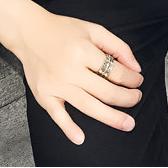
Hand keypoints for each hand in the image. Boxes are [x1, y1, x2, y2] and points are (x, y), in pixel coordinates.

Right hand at [15, 9, 143, 144]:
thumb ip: (117, 46)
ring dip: (111, 117)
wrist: (29, 32)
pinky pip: (58, 115)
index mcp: (83, 51)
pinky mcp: (44, 94)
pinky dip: (68, 128)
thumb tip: (135, 68)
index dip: (132, 79)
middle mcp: (70, 69)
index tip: (138, 81)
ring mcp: (57, 84)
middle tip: (136, 99)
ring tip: (127, 123)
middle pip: (106, 92)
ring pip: (89, 106)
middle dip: (127, 98)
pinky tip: (80, 138)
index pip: (116, 72)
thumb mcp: (93, 30)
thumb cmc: (62, 30)